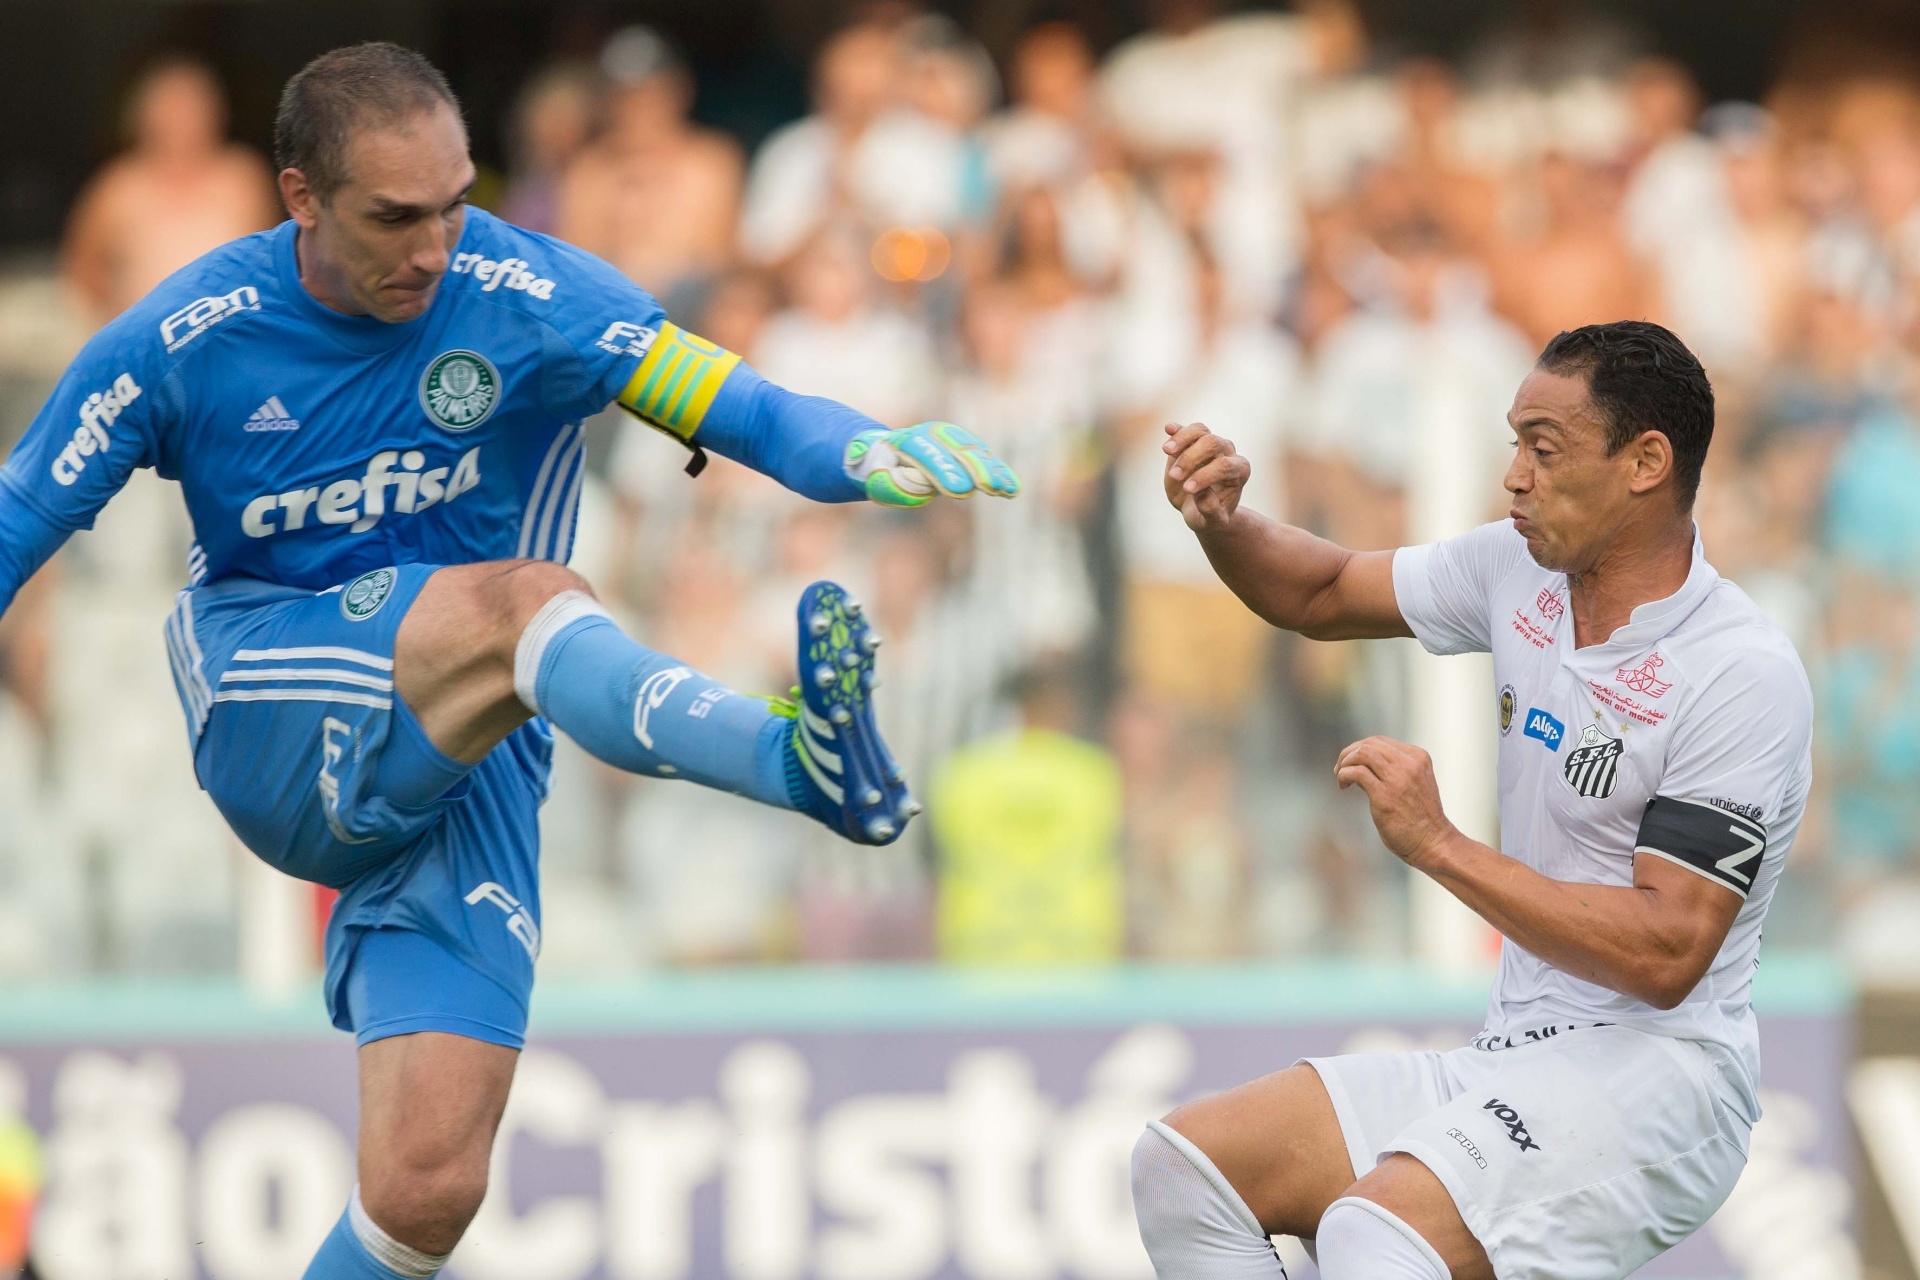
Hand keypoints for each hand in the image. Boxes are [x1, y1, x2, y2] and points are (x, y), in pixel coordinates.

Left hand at [845, 423, 1020, 507]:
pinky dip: (999, 473)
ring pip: (975, 453)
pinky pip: (986, 460)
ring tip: (1008, 490)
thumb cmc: (882, 471)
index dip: (945, 472)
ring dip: (993, 471)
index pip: (927, 454)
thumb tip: (921, 490)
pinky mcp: (967, 449)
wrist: (889, 452)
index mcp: (907, 440)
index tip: (960, 491)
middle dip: (975, 469)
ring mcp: (952, 440)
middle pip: (957, 450)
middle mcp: (933, 434)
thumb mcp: (879, 480)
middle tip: (990, 487)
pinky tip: (1012, 489)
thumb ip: (895, 485)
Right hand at [1162, 422, 1249, 530]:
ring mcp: (1211, 445)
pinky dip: (1178, 429)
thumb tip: (1202, 492)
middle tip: (1176, 476)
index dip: (1205, 475)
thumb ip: (1210, 510)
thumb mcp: (1213, 521)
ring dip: (1182, 439)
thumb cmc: (1210, 517)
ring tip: (1167, 450)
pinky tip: (1168, 428)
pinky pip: (1187, 430)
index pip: (1224, 466)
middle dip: (1192, 458)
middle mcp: (1228, 453)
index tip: (1188, 489)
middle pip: (1213, 443)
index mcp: (1239, 471)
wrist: (1200, 511)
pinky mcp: (1192, 442)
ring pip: (1200, 431)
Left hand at [1334, 736, 1458, 870]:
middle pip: (1369, 743)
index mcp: (1418, 758)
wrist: (1433, 843)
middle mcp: (1409, 764)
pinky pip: (1356, 772)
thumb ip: (1396, 770)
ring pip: (1362, 753)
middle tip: (1340, 769)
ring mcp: (1398, 779)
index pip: (1380, 741)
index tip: (1350, 763)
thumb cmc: (1421, 819)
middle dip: (1348, 753)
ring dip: (1345, 762)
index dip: (1359, 748)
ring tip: (1340, 777)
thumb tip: (1360, 765)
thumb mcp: (1415, 784)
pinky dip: (1344, 775)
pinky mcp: (1385, 795)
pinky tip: (1343, 786)